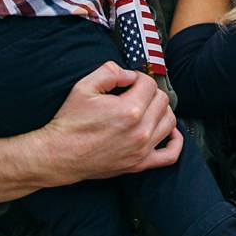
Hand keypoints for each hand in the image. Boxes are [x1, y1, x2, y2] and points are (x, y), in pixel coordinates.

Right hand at [36, 62, 180, 179]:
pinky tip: (167, 131)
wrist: (60, 154)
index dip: (138, 78)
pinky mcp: (140, 164)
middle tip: (134, 94)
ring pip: (170, 122)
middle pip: (162, 101)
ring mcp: (142, 149)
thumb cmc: (70, 122)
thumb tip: (130, 74)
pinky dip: (175, 141)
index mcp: (128, 110)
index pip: (149, 84)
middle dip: (149, 93)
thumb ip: (110, 71)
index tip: (127, 82)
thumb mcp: (84, 87)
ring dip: (161, 111)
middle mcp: (140, 131)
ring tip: (146, 108)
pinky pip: (170, 154)